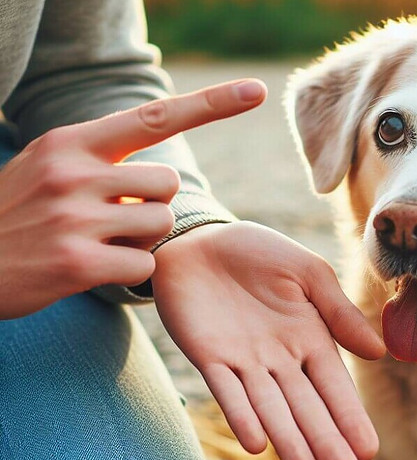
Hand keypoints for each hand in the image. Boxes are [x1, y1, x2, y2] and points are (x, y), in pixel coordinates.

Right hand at [0, 79, 266, 317]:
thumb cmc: (19, 216)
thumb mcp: (49, 167)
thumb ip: (102, 159)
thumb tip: (163, 173)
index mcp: (71, 143)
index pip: (155, 116)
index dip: (211, 103)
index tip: (256, 91)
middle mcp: (74, 172)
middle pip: (169, 183)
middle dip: (152, 205)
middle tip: (111, 219)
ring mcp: (74, 217)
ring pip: (161, 224)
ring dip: (141, 240)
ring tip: (98, 243)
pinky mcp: (78, 263)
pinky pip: (146, 266)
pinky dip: (131, 273)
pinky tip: (93, 270)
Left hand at [151, 221, 385, 459]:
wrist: (201, 240)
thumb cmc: (259, 253)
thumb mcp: (309, 273)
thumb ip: (339, 312)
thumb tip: (379, 353)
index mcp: (309, 337)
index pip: (334, 385)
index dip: (350, 416)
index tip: (368, 450)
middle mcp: (280, 358)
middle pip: (306, 406)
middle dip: (326, 441)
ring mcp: (244, 361)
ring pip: (269, 407)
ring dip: (287, 439)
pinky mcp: (208, 357)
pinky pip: (226, 390)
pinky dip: (240, 415)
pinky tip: (256, 442)